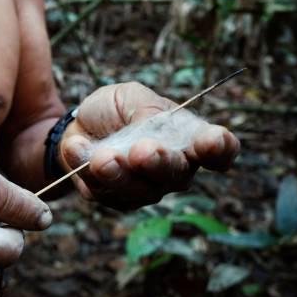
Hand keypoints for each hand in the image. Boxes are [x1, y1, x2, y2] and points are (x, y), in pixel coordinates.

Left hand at [59, 82, 239, 209]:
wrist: (79, 126)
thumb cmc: (115, 110)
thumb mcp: (131, 97)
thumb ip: (145, 111)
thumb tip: (153, 128)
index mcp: (189, 139)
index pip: (219, 150)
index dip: (220, 149)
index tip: (210, 142)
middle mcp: (174, 170)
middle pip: (177, 175)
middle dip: (159, 163)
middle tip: (143, 151)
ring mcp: (145, 189)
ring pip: (138, 190)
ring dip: (118, 173)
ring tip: (102, 158)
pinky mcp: (114, 199)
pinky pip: (102, 190)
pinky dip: (85, 167)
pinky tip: (76, 147)